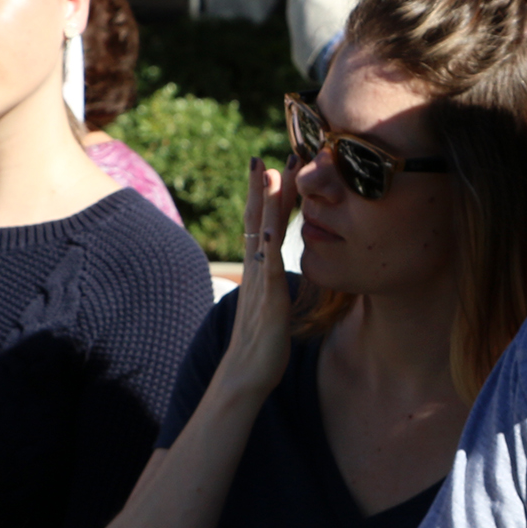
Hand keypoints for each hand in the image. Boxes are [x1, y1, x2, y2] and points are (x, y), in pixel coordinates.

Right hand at [212, 157, 297, 401]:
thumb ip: (275, 283)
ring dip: (268, 202)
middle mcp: (256, 268)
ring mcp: (260, 281)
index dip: (269, 194)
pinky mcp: (269, 300)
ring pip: (262, 234)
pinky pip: (269, 267)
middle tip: (277, 153)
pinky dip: (270, 244)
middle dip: (267, 185)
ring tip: (273, 171)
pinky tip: (274, 225)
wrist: (246, 375)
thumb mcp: (273, 303)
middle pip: (258, 218)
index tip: (279, 164)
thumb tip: (280, 271)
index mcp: (259, 268)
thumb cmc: (263, 344)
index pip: (263, 222)